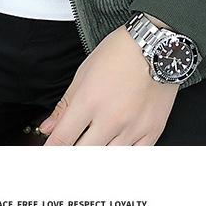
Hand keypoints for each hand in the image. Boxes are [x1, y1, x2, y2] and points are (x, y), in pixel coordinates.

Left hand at [38, 24, 179, 145]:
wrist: (156, 45)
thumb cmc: (121, 52)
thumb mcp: (85, 71)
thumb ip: (65, 104)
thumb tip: (49, 127)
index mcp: (89, 101)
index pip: (62, 138)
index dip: (51, 150)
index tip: (48, 154)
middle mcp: (110, 118)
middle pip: (83, 154)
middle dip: (71, 156)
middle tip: (71, 151)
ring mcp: (132, 127)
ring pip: (108, 159)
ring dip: (97, 155)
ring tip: (93, 149)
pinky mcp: (152, 130)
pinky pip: (134, 158)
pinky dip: (122, 157)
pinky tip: (116, 151)